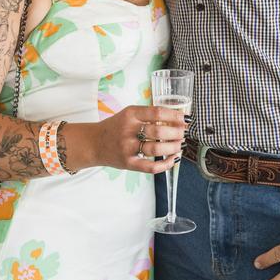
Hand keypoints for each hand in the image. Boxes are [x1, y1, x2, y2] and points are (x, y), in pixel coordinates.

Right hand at [68, 104, 186, 173]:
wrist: (93, 143)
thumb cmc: (115, 127)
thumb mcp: (128, 114)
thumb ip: (148, 115)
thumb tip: (176, 118)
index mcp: (130, 114)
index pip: (157, 112)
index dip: (175, 116)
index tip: (185, 119)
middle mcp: (128, 130)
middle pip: (158, 132)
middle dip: (176, 133)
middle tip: (183, 133)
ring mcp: (127, 148)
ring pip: (156, 150)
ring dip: (173, 148)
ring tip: (180, 145)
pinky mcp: (127, 163)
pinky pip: (150, 167)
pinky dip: (165, 165)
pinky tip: (173, 159)